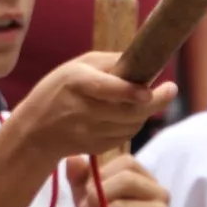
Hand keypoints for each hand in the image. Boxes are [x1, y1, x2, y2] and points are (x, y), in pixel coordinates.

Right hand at [12, 52, 177, 160]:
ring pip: (131, 124)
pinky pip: (125, 135)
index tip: (150, 89)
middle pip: (127, 111)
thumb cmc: (58, 90)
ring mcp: (89, 132)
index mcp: (76, 83)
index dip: (130, 91)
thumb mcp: (76, 67)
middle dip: (154, 101)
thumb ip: (109, 63)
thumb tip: (142, 59)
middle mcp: (82, 109)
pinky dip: (133, 124)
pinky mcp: (96, 147)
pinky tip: (130, 114)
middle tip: (171, 89)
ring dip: (145, 112)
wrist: (35, 131)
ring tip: (147, 99)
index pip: (106, 89)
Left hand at [68, 153, 168, 206]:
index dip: (101, 175)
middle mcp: (159, 192)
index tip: (84, 194)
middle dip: (96, 196)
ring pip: (120, 206)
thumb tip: (72, 158)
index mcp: (145, 180)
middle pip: (126, 179)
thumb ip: (81, 180)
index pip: (126, 162)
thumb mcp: (88, 204)